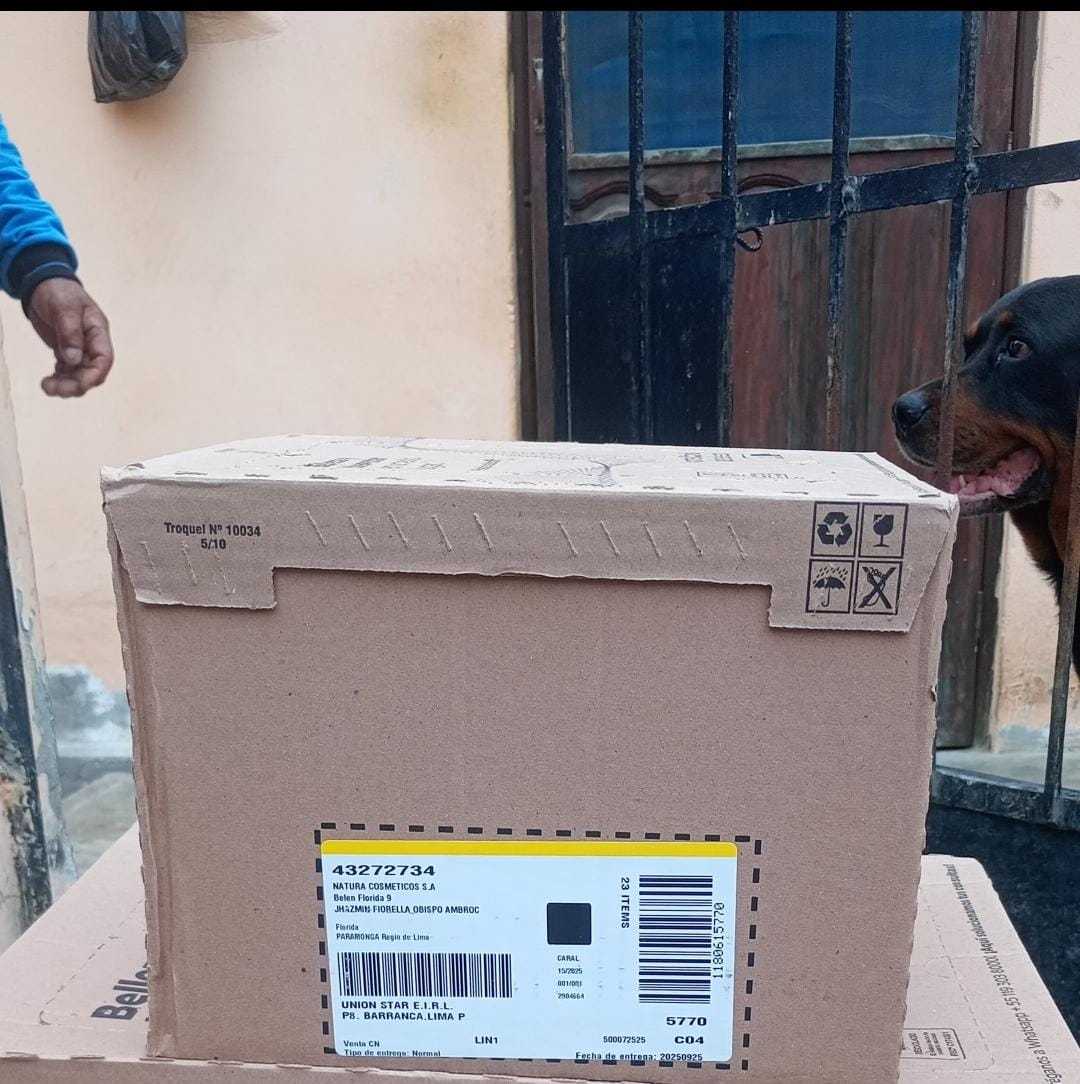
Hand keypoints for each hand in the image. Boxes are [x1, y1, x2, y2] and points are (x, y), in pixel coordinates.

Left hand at [26, 278, 113, 397]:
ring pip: (79, 375)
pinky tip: (47, 381)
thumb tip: (73, 360)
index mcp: (98, 332)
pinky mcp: (67, 351)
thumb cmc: (58, 291)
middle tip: (54, 390)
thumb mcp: (64, 308)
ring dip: (65, 385)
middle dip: (76, 384)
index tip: (79, 386)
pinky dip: (59, 379)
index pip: (104, 359)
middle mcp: (92, 344)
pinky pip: (67, 371)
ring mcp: (80, 349)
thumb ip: (70, 333)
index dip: (94, 375)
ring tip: (47, 387)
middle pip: (91, 372)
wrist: (44, 283)